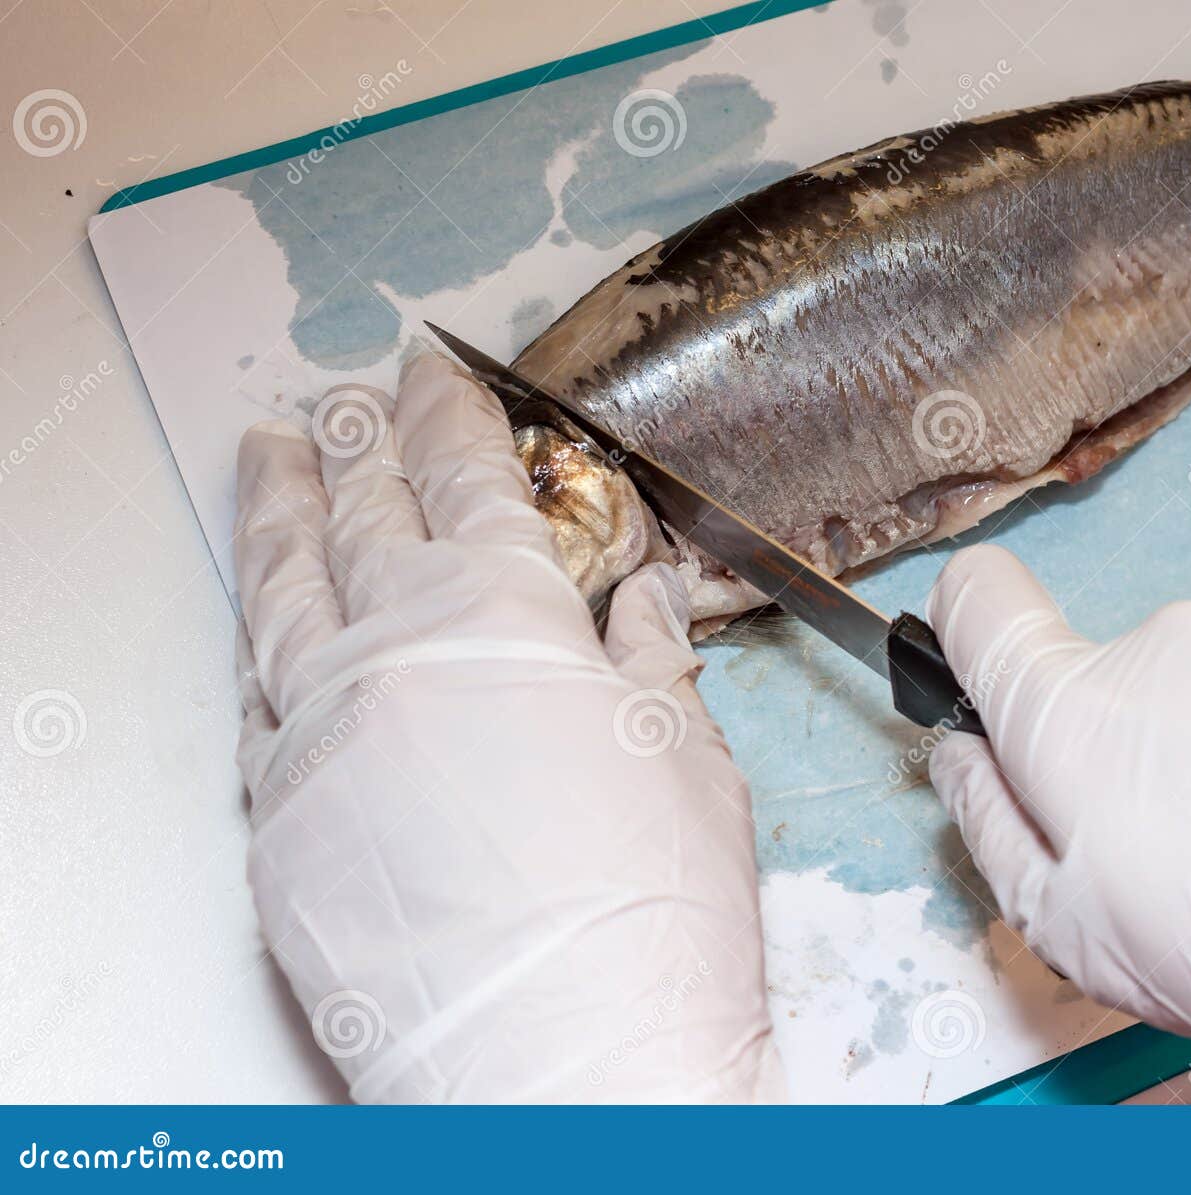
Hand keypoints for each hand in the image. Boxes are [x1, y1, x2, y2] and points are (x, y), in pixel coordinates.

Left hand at [233, 355, 780, 1102]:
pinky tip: (265, 628)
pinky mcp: (277, 819)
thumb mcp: (685, 761)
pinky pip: (259, 706)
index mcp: (502, 616)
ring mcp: (318, 732)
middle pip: (361, 515)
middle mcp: (391, 651)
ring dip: (277, 511)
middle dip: (356, 444)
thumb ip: (646, 661)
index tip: (430, 374)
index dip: (447, 413)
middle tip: (344, 400)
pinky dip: (263, 647)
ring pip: (280, 591)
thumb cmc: (649, 918)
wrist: (569, 1064)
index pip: (465, 479)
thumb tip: (642, 606)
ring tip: (270, 457)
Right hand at [925, 545, 1190, 1097]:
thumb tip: (961, 766)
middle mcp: (1162, 646)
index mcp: (1072, 711)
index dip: (963, 637)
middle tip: (1165, 862)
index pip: (976, 597)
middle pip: (1094, 677)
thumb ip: (991, 833)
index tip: (983, 691)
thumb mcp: (1084, 937)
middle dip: (1109, 758)